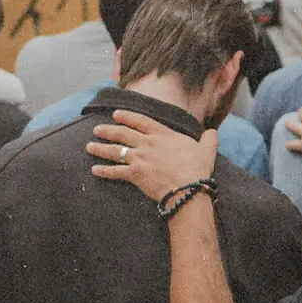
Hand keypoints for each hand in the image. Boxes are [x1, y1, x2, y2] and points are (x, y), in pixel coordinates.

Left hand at [87, 110, 217, 200]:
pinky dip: (103, 171)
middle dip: (107, 130)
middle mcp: (147, 143)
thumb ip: (208, 138)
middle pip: (122, 134)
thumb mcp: (207, 149)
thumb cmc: (197, 168)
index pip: (141, 121)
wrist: (187, 188)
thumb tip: (212, 132)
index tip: (116, 114)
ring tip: (89, 146)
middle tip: (96, 129)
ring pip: (115, 150)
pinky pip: (115, 172)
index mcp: (163, 134)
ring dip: (100, 148)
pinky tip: (94, 170)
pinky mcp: (134, 174)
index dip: (127, 116)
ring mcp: (139, 158)